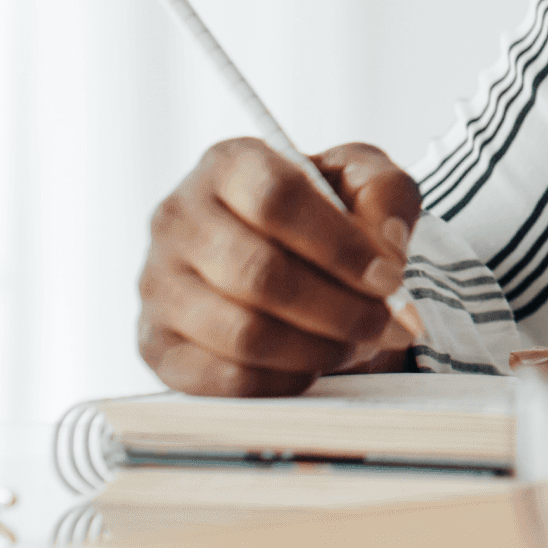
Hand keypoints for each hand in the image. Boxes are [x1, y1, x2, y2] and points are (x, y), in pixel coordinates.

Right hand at [138, 138, 422, 395]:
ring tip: (357, 345)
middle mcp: (179, 219)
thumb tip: (386, 247)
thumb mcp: (364, 182)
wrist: (286, 257)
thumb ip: (386, 195)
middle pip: (260, 273)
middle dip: (340, 310)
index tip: (391, 278)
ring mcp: (158, 284)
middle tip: (387, 326)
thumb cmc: (325, 213)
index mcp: (228, 165)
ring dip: (317, 349)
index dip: (342, 246)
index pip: (278, 199)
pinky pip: (223, 378)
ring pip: (243, 333)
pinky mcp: (157, 344)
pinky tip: (313, 367)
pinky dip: (282, 381)